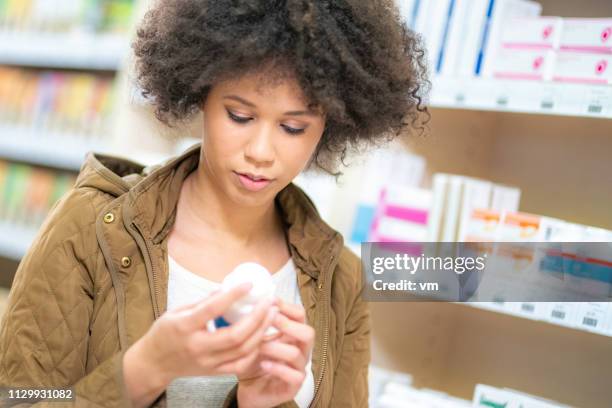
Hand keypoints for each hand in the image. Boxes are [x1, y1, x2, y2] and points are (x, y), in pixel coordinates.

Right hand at [123, 283, 277, 406]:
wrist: (154, 363)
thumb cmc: (165, 332)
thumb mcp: (177, 311)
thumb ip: (203, 301)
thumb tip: (227, 287)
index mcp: (184, 327)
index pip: (212, 310)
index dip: (232, 296)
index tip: (249, 284)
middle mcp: (198, 347)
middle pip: (235, 336)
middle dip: (257, 318)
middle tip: (270, 301)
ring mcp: (208, 363)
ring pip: (242, 351)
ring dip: (261, 332)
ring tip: (272, 314)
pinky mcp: (214, 372)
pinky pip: (241, 364)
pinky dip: (255, 350)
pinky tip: (263, 335)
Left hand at [236, 299, 314, 407]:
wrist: (248, 390)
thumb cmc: (253, 362)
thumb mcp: (252, 339)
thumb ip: (255, 323)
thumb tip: (250, 302)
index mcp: (292, 335)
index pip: (300, 316)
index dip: (287, 307)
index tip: (270, 300)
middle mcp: (300, 351)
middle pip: (308, 333)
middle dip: (288, 325)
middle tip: (270, 320)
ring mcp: (298, 369)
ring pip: (297, 354)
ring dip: (276, 347)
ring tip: (259, 345)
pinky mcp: (294, 386)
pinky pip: (294, 376)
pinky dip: (278, 368)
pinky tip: (263, 364)